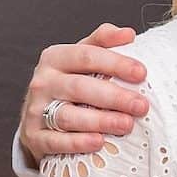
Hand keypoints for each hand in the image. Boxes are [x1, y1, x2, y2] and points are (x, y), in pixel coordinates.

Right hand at [20, 23, 150, 158]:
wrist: (37, 116)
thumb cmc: (69, 82)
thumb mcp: (80, 58)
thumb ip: (102, 42)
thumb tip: (128, 34)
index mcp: (55, 58)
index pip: (87, 56)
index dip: (115, 63)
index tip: (142, 73)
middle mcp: (43, 82)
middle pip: (79, 87)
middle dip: (114, 96)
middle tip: (141, 105)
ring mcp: (36, 110)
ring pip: (68, 116)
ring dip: (99, 121)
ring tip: (126, 125)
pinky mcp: (34, 137)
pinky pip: (55, 141)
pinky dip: (77, 142)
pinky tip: (99, 142)